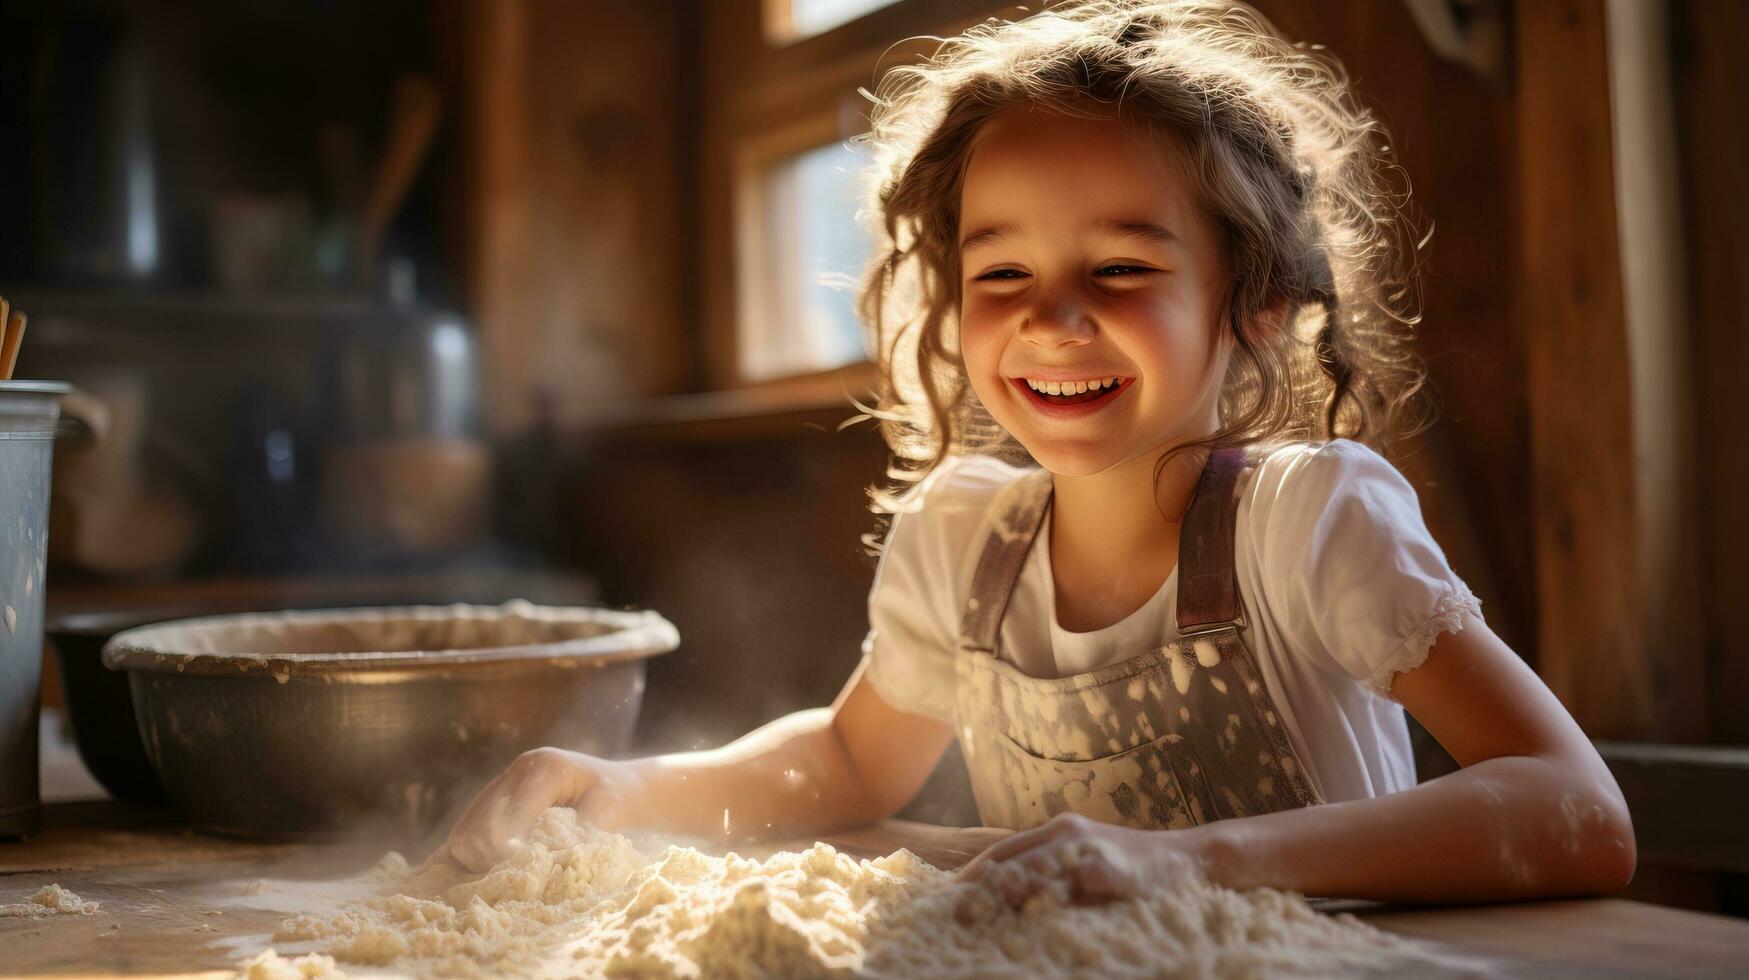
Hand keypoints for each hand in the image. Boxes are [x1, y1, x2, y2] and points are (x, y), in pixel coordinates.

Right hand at [437, 747, 642, 872]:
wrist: (617, 785)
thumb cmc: (615, 800)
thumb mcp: (607, 815)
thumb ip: (577, 834)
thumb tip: (547, 859)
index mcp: (547, 768)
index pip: (512, 815)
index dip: (511, 851)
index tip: (522, 876)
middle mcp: (520, 769)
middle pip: (481, 822)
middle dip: (491, 857)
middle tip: (512, 879)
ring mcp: (506, 780)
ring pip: (468, 827)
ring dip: (479, 857)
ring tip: (503, 876)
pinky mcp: (497, 796)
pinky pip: (469, 827)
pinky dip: (475, 852)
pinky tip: (492, 868)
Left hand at [955, 813, 1208, 909]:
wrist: (1192, 861)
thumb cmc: (1138, 870)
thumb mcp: (1090, 864)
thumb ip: (1055, 876)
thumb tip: (1011, 900)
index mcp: (1060, 831)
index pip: (1003, 851)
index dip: (972, 875)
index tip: (946, 899)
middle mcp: (1067, 834)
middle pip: (1010, 858)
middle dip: (979, 887)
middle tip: (956, 914)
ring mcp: (1088, 849)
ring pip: (1032, 869)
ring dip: (1003, 892)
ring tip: (978, 916)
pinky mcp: (1109, 868)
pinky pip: (1070, 886)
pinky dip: (1048, 900)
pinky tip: (1031, 918)